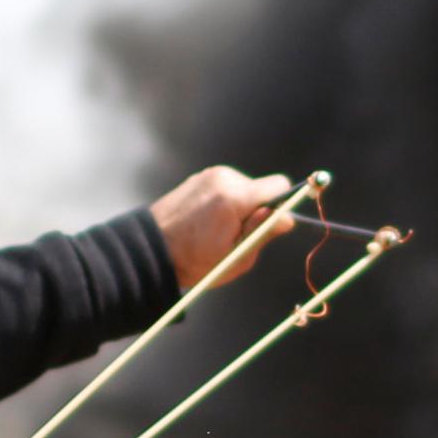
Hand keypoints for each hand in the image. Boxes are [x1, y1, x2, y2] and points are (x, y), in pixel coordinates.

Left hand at [148, 166, 299, 290]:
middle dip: (258, 210)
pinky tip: (208, 222)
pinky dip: (225, 203)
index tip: (274, 223)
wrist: (151, 250)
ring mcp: (209, 175)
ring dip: (240, 207)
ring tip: (218, 231)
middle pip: (261, 188)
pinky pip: (226, 187)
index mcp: (235, 196)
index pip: (279, 186)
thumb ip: (263, 233)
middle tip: (238, 236)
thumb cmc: (193, 261)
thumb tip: (286, 218)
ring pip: (244, 188)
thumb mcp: (236, 257)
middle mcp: (224, 178)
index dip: (283, 205)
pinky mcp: (200, 177)